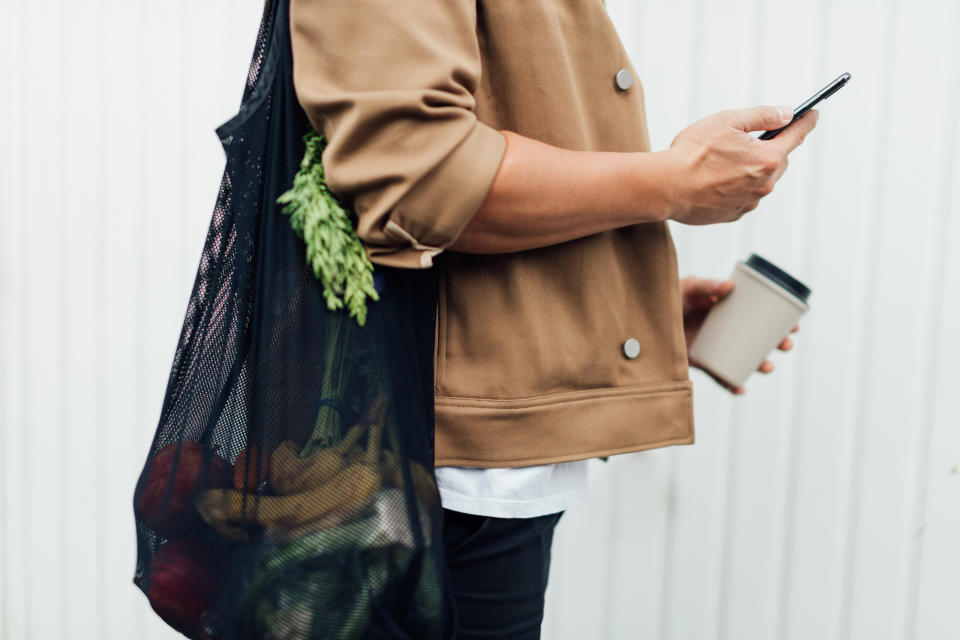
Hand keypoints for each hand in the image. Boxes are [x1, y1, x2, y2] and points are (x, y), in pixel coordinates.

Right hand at [663, 106, 818, 225]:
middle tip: (747, 139)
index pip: (796, 135)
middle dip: (769, 148)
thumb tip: (785, 114)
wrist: (665, 187)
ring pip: (761, 180)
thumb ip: (762, 116)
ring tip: (722, 161)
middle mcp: (764, 184)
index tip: (812, 115)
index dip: (806, 121)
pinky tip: (715, 178)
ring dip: (750, 169)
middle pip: (778, 160)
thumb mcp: (728, 121)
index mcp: (767, 159)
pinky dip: (736, 186)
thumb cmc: (691, 155)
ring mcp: (749, 202)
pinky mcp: (733, 214)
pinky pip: (744, 196)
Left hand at [680, 276, 798, 394]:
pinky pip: (720, 375)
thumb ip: (706, 285)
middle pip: (759, 339)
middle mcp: (726, 329)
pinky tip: (740, 388)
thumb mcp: (688, 288)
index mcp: (729, 309)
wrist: (646, 321)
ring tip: (766, 366)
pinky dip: (731, 384)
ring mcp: (716, 346)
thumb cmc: (669, 298)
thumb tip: (730, 284)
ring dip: (760, 365)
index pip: (761, 315)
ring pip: (744, 359)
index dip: (780, 321)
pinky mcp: (702, 361)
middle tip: (786, 345)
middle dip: (777, 344)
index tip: (795, 325)